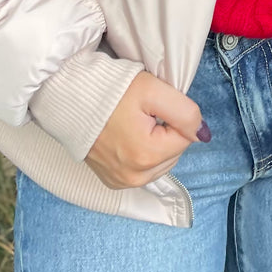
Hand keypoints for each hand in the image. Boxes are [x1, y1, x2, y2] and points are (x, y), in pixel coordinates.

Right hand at [85, 70, 208, 188]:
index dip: (172, 115)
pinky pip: (142, 170)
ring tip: (132, 123)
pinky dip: (141, 154)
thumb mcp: (153, 89)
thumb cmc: (110, 90)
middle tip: (141, 113)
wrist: (69, 97)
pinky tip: (126, 137)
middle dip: (165, 131)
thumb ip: (184, 112)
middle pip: (174, 151)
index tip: (151, 105)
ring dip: (154, 144)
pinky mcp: (112, 181)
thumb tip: (202, 134)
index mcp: (147, 156)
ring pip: (160, 162)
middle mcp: (135, 177)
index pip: (185, 136)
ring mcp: (122, 182)